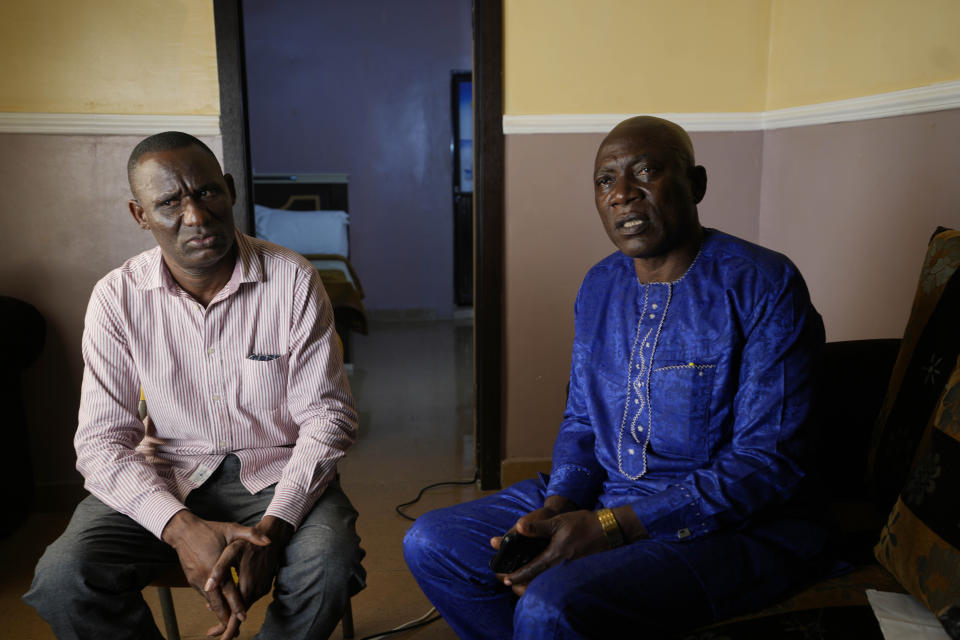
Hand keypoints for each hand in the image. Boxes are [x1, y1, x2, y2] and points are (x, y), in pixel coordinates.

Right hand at [161, 511, 269, 638]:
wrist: (183, 531)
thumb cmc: (210, 529)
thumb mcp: (232, 529)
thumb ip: (251, 534)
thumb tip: (268, 541)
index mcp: (216, 566)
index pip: (228, 591)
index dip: (236, 605)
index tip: (243, 616)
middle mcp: (205, 577)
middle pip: (216, 603)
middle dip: (225, 618)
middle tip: (234, 630)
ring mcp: (196, 579)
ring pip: (209, 601)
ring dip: (218, 612)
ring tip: (228, 623)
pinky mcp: (192, 579)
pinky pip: (203, 594)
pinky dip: (212, 602)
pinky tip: (219, 607)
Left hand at [203, 516, 293, 636]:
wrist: (273, 537)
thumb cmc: (249, 542)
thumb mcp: (232, 549)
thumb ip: (220, 567)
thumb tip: (208, 586)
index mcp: (247, 585)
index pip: (236, 614)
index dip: (225, 627)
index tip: (214, 636)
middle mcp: (256, 590)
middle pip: (239, 615)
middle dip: (225, 624)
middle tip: (211, 632)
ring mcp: (262, 589)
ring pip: (244, 606)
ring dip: (232, 612)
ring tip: (217, 616)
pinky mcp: (264, 586)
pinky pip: (249, 598)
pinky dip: (239, 603)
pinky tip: (230, 600)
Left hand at [494, 508, 608, 595]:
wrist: (608, 530)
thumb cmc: (582, 524)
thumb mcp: (558, 522)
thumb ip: (537, 527)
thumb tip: (518, 526)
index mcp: (555, 556)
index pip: (532, 570)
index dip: (518, 576)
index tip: (506, 580)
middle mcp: (562, 568)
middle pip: (538, 583)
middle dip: (523, 585)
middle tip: (510, 583)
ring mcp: (570, 571)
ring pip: (547, 583)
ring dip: (533, 584)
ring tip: (522, 582)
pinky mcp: (576, 571)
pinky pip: (557, 580)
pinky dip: (546, 581)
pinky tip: (541, 576)